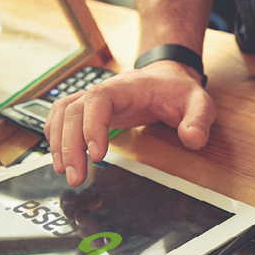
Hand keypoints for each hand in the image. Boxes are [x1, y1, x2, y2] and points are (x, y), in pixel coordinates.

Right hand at [44, 61, 216, 186]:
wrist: (167, 78)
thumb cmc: (178, 90)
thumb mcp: (199, 102)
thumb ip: (198, 120)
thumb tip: (193, 139)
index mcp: (126, 87)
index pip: (98, 100)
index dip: (92, 126)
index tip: (97, 155)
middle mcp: (104, 91)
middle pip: (72, 111)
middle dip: (69, 145)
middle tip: (75, 176)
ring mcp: (94, 100)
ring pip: (62, 114)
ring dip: (58, 143)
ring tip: (65, 172)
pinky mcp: (91, 111)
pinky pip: (63, 118)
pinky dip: (56, 136)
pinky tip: (60, 158)